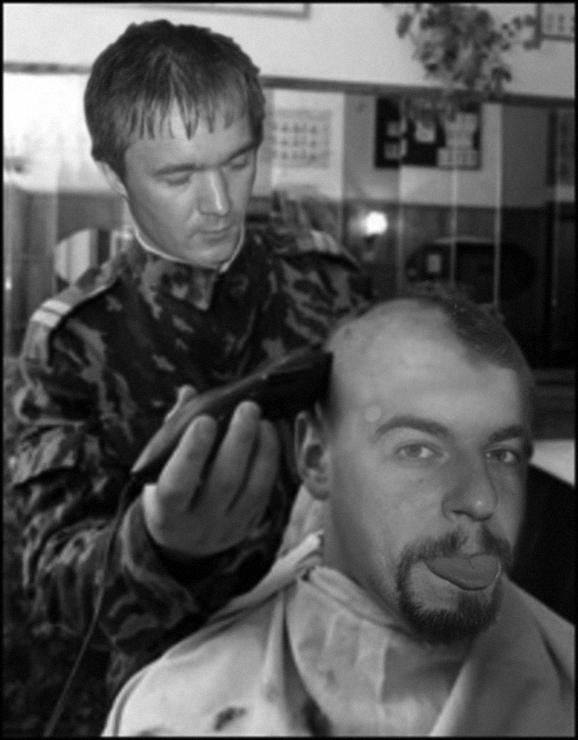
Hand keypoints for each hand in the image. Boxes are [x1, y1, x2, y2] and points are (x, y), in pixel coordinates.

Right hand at [142, 397, 279, 558]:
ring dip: (261, 449)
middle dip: (238, 441)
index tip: (205, 420)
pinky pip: (265, 492)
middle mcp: (198, 524)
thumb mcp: (158, 471)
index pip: (178, 484)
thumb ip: (172, 432)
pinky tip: (268, 435)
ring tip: (262, 419)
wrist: (182, 544)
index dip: (192, 453)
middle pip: (224, 482)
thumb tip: (188, 392)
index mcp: (166, 512)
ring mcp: (227, 528)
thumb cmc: (168, 492)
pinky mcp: (249, 525)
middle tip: (247, 407)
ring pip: (252, 488)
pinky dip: (269, 461)